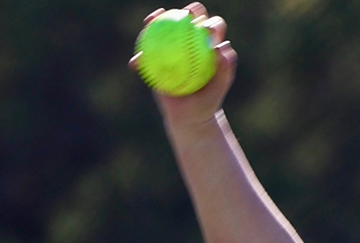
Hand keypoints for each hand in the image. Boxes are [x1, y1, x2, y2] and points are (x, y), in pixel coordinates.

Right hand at [130, 4, 237, 125]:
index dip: (210, 21)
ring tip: (150, 21)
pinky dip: (140, 58)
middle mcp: (191, 43)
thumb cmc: (208, 101)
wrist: (192, 115)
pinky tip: (135, 62)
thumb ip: (224, 68)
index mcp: (208, 46)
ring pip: (163, 30)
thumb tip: (221, 47)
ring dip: (156, 20)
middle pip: (190, 20)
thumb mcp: (219, 87)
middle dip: (190, 10)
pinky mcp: (156, 59)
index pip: (212, 27)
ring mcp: (172, 49)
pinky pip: (146, 56)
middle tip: (184, 14)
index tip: (205, 28)